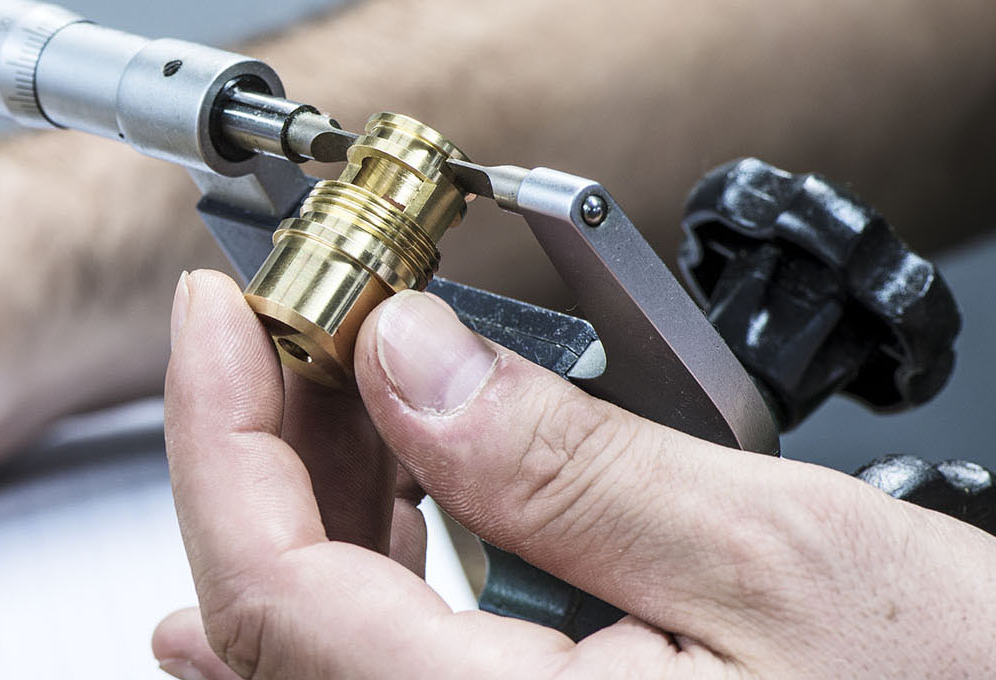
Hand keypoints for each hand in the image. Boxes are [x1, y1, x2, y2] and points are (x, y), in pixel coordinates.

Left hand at [153, 270, 995, 677]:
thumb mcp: (777, 556)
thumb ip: (563, 465)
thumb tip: (407, 362)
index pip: (269, 590)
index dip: (217, 435)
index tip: (220, 315)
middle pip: (273, 627)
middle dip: (262, 455)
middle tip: (293, 329)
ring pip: (320, 660)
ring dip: (308, 514)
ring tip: (338, 395)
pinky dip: (363, 586)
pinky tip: (379, 519)